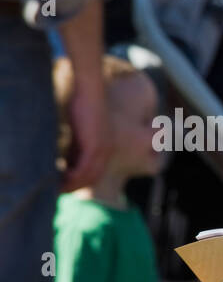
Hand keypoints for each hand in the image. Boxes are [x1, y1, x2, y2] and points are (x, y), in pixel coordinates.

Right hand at [62, 72, 106, 190]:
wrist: (90, 92)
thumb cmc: (82, 106)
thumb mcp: (79, 131)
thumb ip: (76, 146)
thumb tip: (66, 159)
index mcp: (104, 149)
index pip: (94, 173)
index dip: (80, 181)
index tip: (64, 184)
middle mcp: (106, 152)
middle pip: (92, 178)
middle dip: (76, 186)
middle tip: (59, 189)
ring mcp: (103, 150)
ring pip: (88, 176)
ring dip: (72, 184)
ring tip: (57, 187)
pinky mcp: (95, 147)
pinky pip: (84, 169)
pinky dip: (72, 176)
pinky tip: (59, 177)